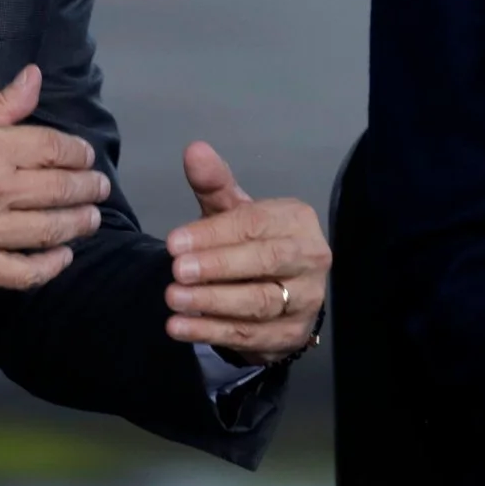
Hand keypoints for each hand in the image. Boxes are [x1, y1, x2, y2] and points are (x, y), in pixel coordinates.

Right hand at [0, 66, 108, 289]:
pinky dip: (50, 267)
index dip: (78, 152)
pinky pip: (23, 274)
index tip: (85, 157)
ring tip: (90, 219)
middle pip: (61, 190)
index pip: (55, 147)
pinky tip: (61, 258)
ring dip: (80, 225)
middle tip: (99, 187)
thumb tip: (34, 77)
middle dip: (89, 188)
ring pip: (51, 231)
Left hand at [162, 142, 329, 365]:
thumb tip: (194, 150)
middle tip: (176, 272)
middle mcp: (312, 258)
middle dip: (218, 267)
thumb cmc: (252, 242)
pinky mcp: (292, 336)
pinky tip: (179, 327)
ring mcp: (307, 301)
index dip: (213, 234)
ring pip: (260, 302)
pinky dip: (212, 333)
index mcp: (297, 220)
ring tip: (173, 299)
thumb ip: (214, 184)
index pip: (255, 224)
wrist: (280, 292)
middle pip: (266, 261)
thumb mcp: (233, 212)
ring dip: (213, 302)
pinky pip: (252, 335)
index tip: (172, 242)